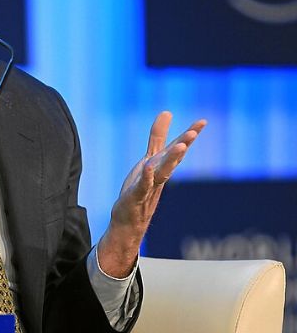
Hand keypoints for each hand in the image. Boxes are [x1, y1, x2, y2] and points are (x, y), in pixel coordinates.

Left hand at [97, 111, 206, 276]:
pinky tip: (147, 167)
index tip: (202, 121)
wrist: (130, 220)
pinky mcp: (136, 197)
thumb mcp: (149, 158)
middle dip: (183, 145)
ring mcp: (150, 187)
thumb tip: (167, 112)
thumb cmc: (142, 187)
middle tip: (194, 132)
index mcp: (163, 166)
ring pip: (162, 173)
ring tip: (180, 146)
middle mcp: (160, 176)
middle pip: (173, 159)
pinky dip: (146, 177)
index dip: (189, 134)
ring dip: (171, 160)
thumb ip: (158, 137)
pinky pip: (142, 186)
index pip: (178, 148)